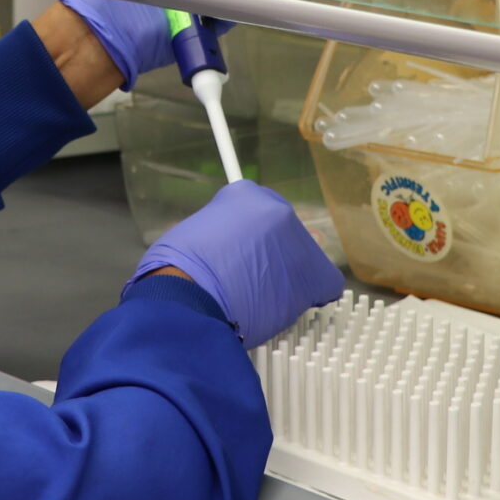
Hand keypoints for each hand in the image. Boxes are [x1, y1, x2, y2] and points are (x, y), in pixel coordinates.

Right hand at [128, 182, 342, 349]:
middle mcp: (276, 210)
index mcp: (244, 194)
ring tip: (259, 298)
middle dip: (272, 255)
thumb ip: (222, 231)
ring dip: (286, 277)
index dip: (254, 236)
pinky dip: (310, 295)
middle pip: (286, 234)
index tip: (245, 252)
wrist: (188, 297)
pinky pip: (323, 283)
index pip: (262, 211)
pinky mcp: (312, 273)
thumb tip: (231, 246)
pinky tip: (286, 305)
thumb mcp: (194, 232)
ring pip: (302, 260)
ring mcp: (296, 241)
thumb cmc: (176, 269)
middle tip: (248, 278)